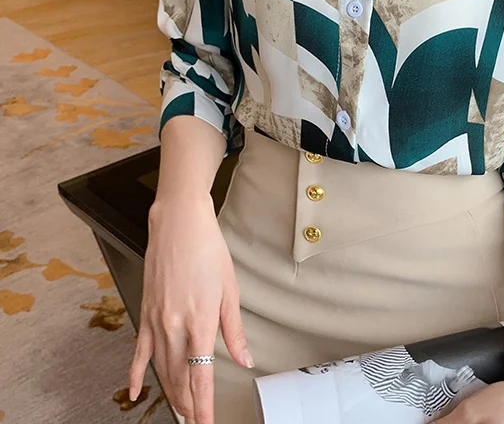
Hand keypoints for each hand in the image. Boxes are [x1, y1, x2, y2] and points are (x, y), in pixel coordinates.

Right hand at [127, 192, 252, 423]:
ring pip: (162, 369)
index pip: (201, 376)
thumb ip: (234, 330)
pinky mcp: (145, 312)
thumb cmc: (208, 249)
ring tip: (180, 410)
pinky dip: (136, 375)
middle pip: (180, 377)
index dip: (203, 405)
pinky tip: (136, 392)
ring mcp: (156, 320)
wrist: (179, 224)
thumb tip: (243, 359)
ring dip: (171, 393)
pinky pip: (139, 351)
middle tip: (196, 419)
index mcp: (200, 321)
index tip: (206, 422)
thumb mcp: (230, 289)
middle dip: (188, 404)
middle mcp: (175, 325)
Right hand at [448, 365, 476, 393]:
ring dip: (470, 373)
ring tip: (472, 371)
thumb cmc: (455, 377)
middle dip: (468, 370)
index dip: (464, 368)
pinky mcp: (465, 384)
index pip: (461, 371)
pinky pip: (469, 381)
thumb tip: (464, 366)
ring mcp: (463, 382)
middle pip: (464, 374)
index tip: (467, 366)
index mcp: (456, 375)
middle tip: (470, 368)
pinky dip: (472, 378)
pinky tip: (474, 376)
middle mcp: (460, 379)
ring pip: (467, 377)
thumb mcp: (454, 373)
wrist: (454, 386)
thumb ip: (458, 370)